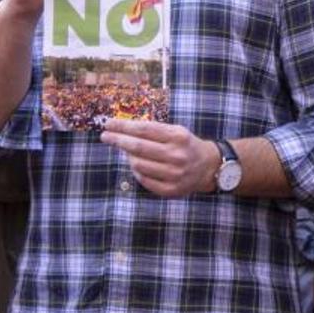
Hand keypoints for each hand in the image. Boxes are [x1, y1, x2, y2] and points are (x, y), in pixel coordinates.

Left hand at [100, 119, 220, 196]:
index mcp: (178, 137)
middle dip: (118, 140)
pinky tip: (138, 166)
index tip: (108, 124)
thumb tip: (123, 129)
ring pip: (138, 164)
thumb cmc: (185, 145)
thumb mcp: (176, 131)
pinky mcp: (171, 189)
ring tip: (130, 153)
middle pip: (138, 147)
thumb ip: (153, 130)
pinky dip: (137, 171)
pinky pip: (144, 180)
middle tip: (105, 136)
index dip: (123, 126)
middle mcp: (176, 155)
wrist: (208, 167)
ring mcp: (174, 174)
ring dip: (129, 157)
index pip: (144, 130)